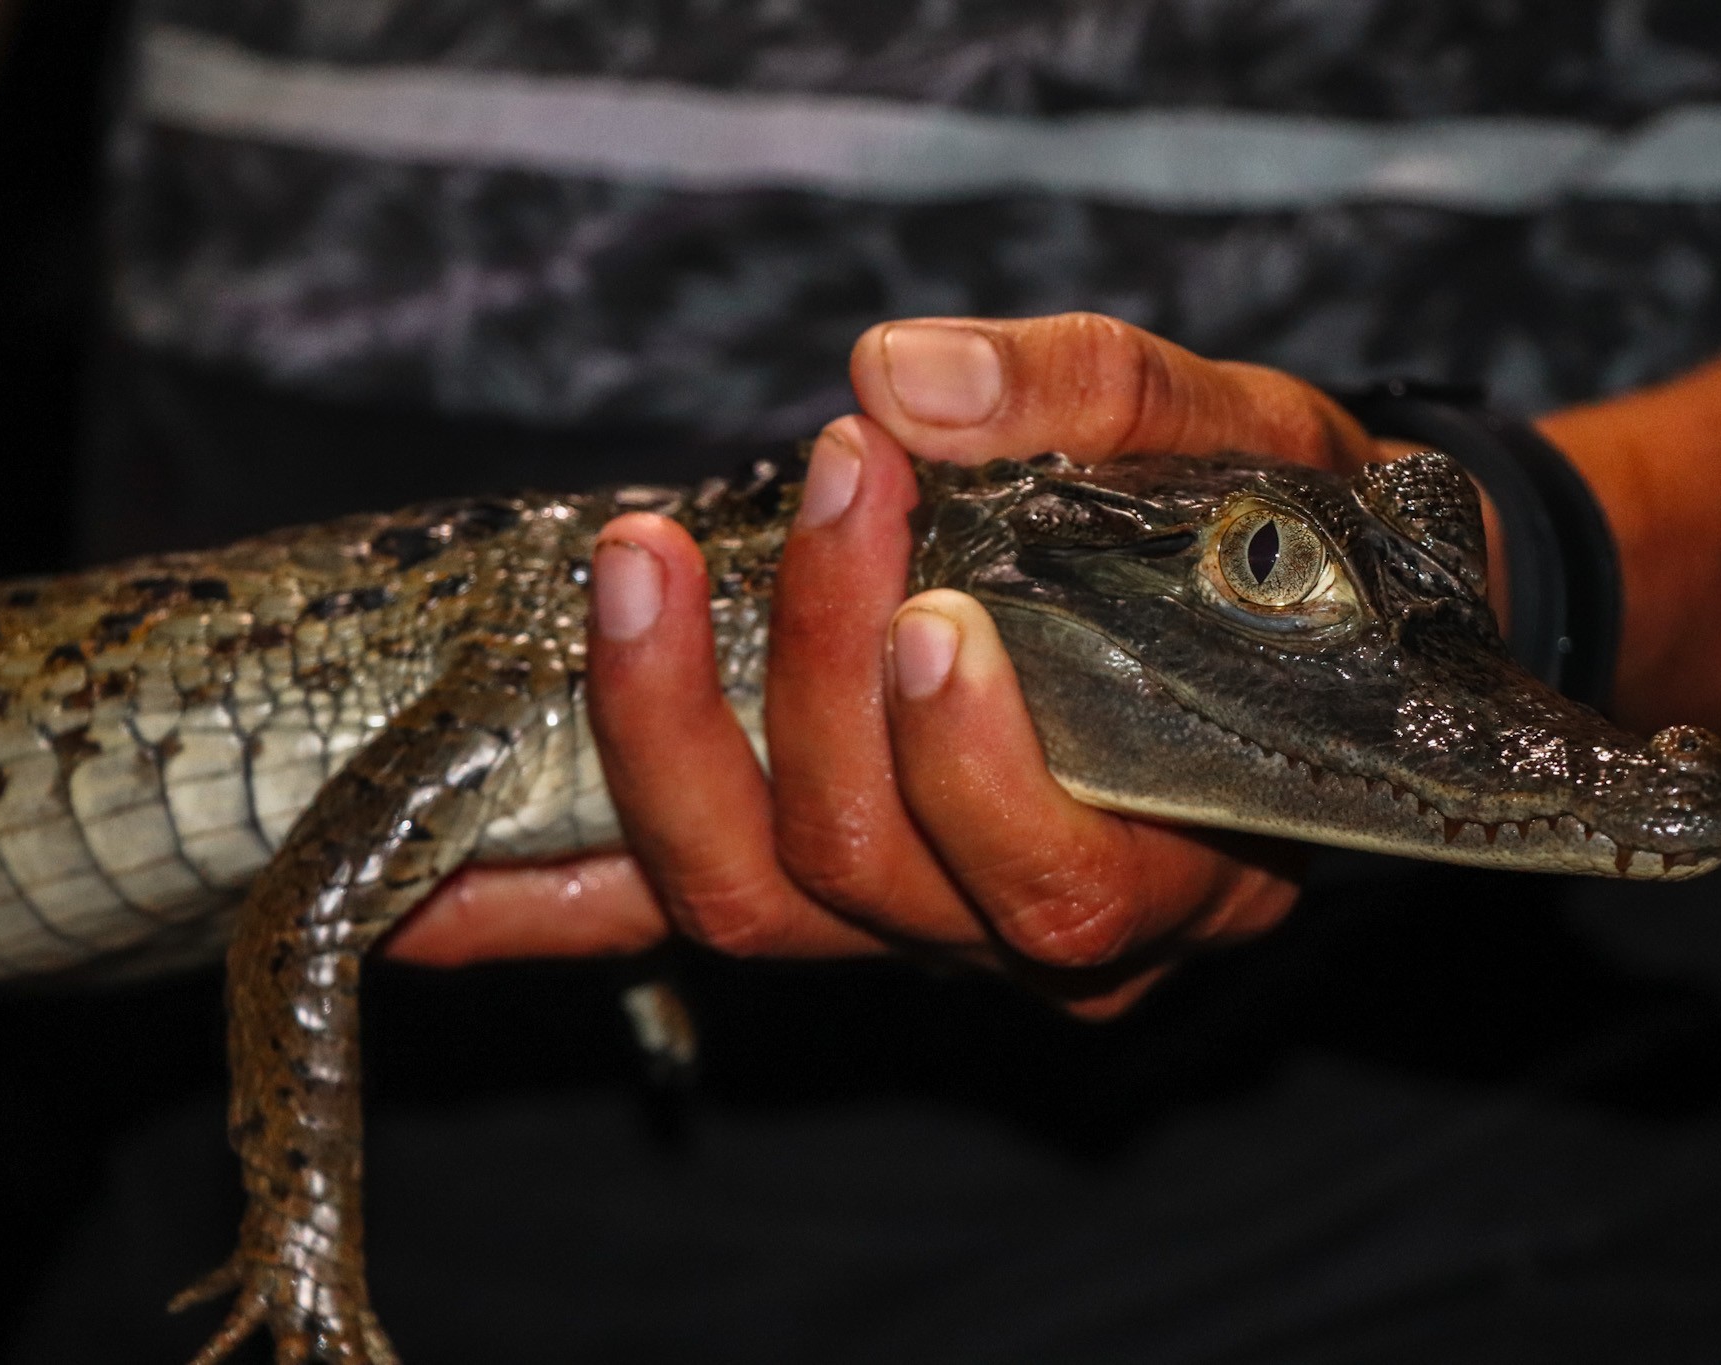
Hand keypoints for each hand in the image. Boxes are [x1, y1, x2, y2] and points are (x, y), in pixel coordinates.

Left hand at [390, 314, 1380, 1014]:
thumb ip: (1106, 407)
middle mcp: (1031, 932)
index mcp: (1172, 861)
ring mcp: (914, 924)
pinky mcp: (821, 888)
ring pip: (748, 901)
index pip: (1050, 884)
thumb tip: (898, 380)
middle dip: (812, 682)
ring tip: (640, 562)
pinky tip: (420, 882)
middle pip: (864, 879)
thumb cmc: (1292, 550)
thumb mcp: (1251, 447)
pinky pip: (664, 920)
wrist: (1300, 617)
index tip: (935, 604)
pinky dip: (537, 906)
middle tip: (830, 486)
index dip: (968, 766)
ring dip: (663, 733)